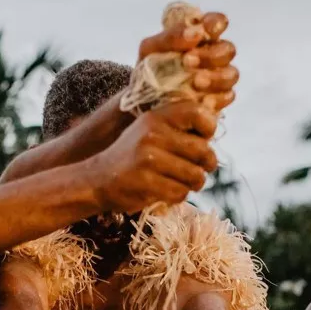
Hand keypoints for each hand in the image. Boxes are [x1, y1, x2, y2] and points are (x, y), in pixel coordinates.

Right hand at [86, 100, 218, 212]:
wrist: (97, 179)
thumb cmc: (132, 157)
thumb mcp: (149, 131)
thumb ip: (177, 128)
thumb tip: (214, 130)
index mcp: (156, 117)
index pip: (198, 113)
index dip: (209, 129)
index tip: (203, 140)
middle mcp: (153, 133)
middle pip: (203, 151)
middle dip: (208, 165)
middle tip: (202, 170)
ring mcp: (149, 158)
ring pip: (194, 175)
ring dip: (194, 184)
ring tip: (185, 183)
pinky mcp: (146, 182)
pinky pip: (180, 192)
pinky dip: (179, 196)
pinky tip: (169, 193)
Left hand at [136, 11, 238, 111]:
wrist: (143, 104)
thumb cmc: (149, 70)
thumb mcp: (150, 50)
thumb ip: (170, 37)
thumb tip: (195, 33)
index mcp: (199, 37)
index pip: (217, 23)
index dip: (215, 24)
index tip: (203, 32)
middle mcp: (213, 55)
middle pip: (228, 50)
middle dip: (210, 55)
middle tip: (187, 62)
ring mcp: (219, 78)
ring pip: (231, 74)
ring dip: (215, 77)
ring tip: (195, 83)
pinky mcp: (219, 100)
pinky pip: (227, 96)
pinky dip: (216, 98)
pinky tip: (201, 101)